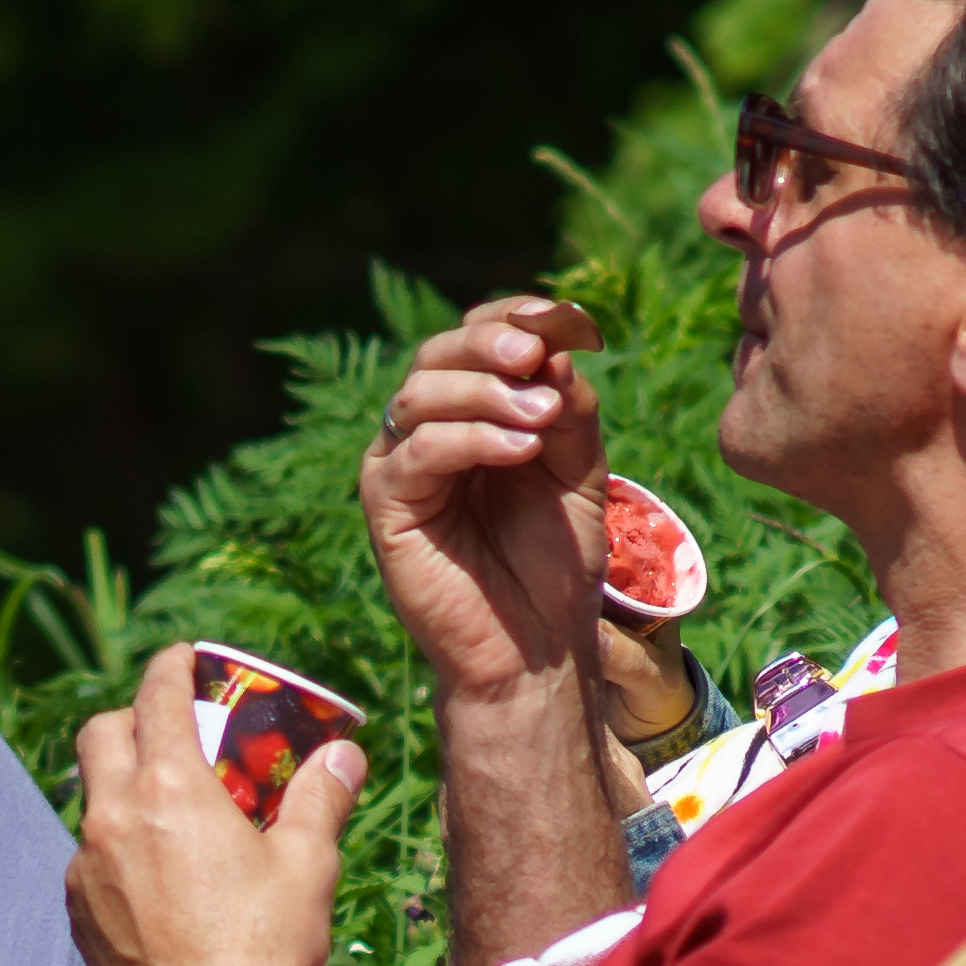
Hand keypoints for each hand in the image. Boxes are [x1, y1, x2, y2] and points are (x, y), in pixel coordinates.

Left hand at [65, 642, 368, 965]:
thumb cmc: (266, 946)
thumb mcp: (307, 864)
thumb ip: (321, 796)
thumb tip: (345, 754)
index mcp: (168, 789)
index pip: (157, 697)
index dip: (171, 668)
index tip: (183, 659)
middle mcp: (113, 818)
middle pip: (99, 735)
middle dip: (130, 720)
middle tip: (169, 732)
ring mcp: (86, 869)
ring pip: (91, 801)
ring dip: (123, 790)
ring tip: (170, 815)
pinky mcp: (78, 914)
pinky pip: (89, 859)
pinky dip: (116, 849)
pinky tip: (157, 880)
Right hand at [360, 294, 607, 704]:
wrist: (536, 647)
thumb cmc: (554, 562)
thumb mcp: (579, 470)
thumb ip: (570, 409)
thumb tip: (554, 346)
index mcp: (473, 412)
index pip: (474, 338)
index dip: (509, 318)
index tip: (556, 318)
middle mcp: (428, 429)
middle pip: (439, 354)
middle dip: (489, 344)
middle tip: (535, 354)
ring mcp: (401, 465)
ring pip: (420, 393)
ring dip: (486, 391)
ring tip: (541, 414)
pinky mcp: (386, 503)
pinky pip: (416, 450)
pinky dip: (470, 438)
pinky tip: (519, 448)